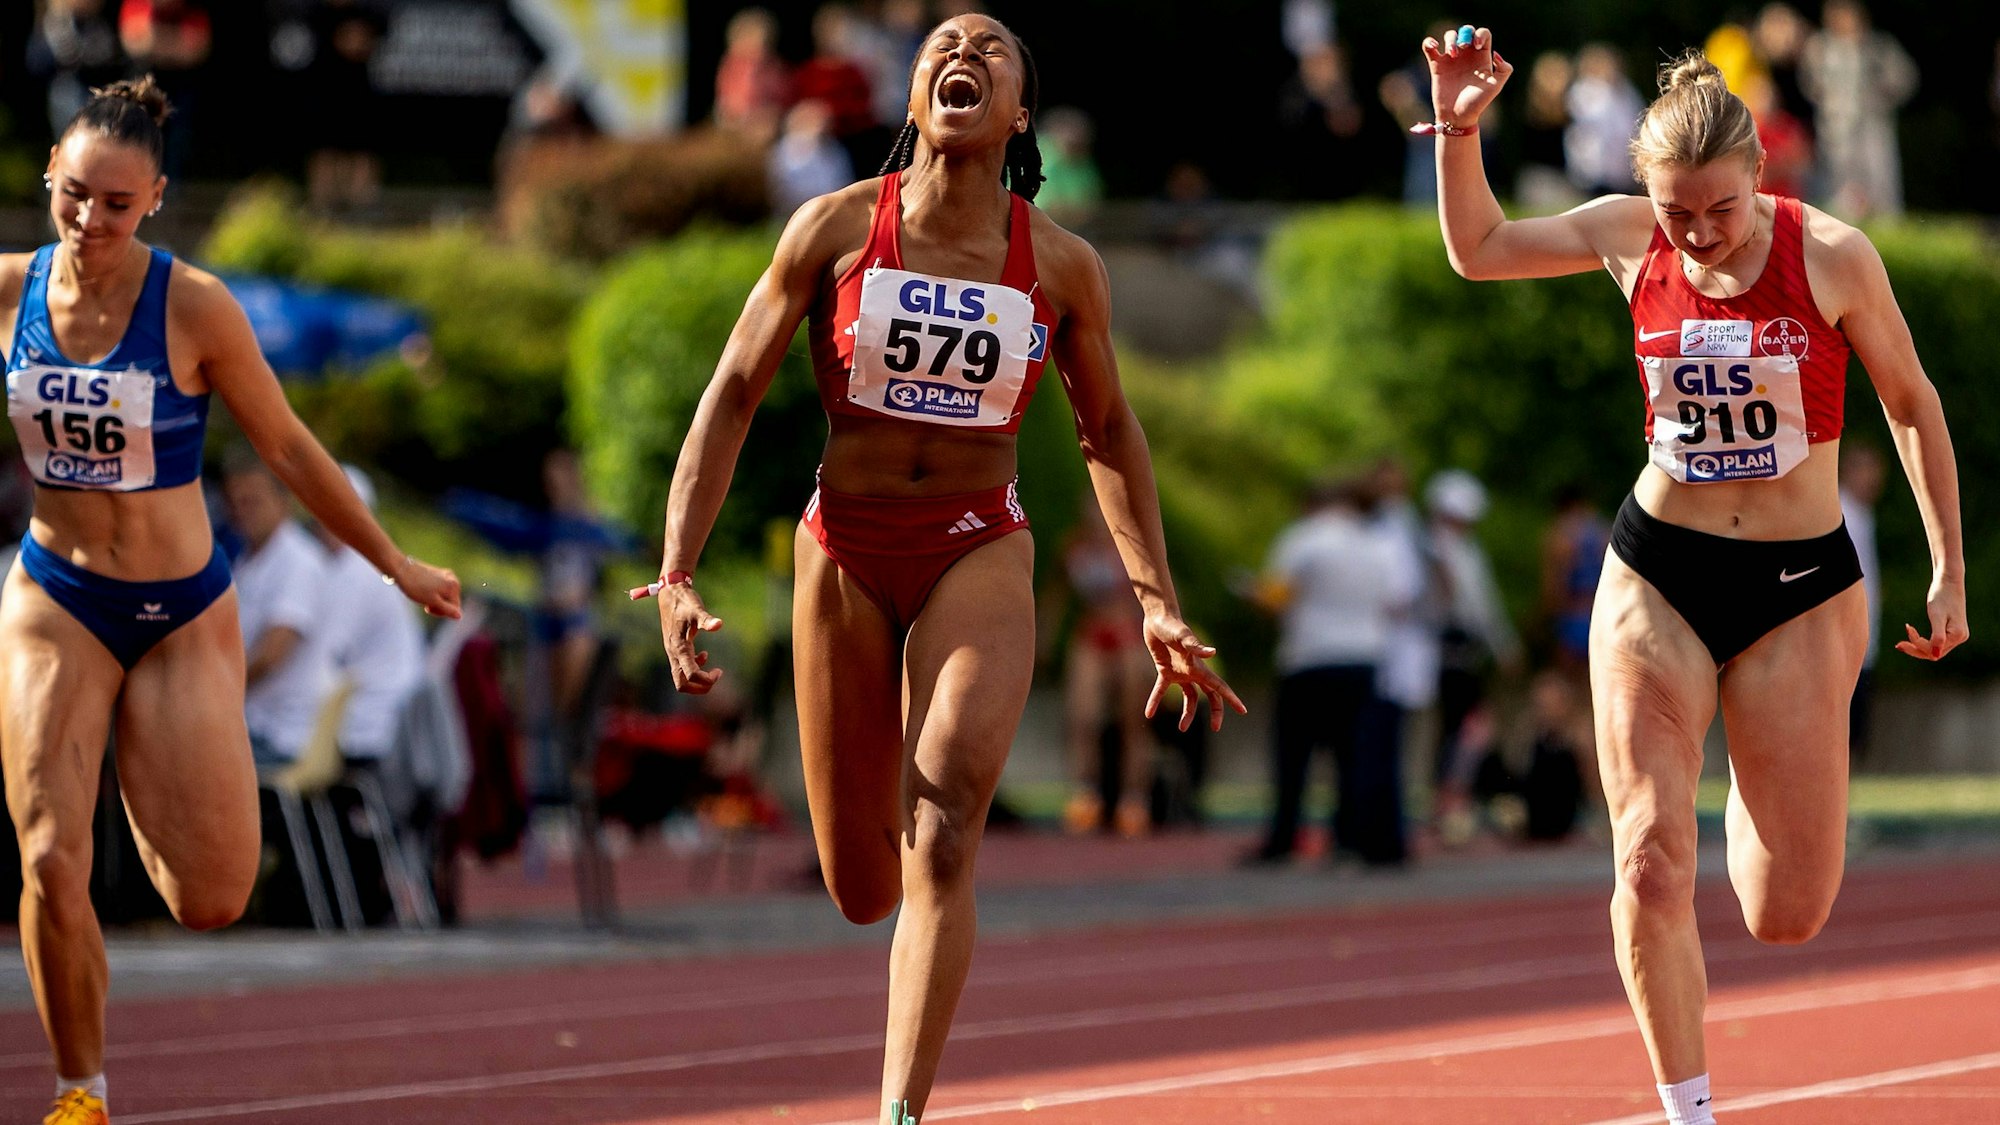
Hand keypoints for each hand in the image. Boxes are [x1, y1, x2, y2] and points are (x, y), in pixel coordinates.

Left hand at [393, 558, 461, 618]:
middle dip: (439, 606)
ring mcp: (445, 575)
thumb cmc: (416, 587)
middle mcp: (453, 579)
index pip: (455, 608)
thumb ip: (447, 610)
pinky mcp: (437, 573)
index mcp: (454, 586)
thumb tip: (460, 616)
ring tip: (423, 597)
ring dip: (435, 600)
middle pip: (451, 601)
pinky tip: (422, 591)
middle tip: (425, 604)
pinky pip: (439, 588)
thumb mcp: (433, 602)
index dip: (441, 612)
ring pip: (444, 595)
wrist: (401, 570)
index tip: (427, 609)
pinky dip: (432, 593)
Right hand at [659, 582, 724, 691]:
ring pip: (680, 678)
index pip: (691, 674)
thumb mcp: (697, 609)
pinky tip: (704, 656)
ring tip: (714, 672)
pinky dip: (694, 668)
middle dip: (699, 687)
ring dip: (697, 680)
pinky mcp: (675, 647)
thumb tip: (719, 625)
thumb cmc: (684, 601)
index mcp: (679, 647)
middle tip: (716, 677)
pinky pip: (681, 668)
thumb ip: (706, 619)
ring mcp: (672, 651)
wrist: (670, 592)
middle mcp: (673, 653)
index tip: (719, 672)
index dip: (705, 679)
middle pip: (681, 684)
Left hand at [1142, 613, 1248, 731]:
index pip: (1219, 687)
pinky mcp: (1165, 669)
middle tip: (1215, 728)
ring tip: (1182, 729)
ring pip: (1189, 697)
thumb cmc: (1172, 626)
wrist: (1157, 617)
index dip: (1231, 699)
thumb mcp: (1184, 636)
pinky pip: (1161, 690)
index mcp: (1200, 667)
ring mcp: (1180, 671)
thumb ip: (1196, 646)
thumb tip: (1213, 652)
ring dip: (1187, 713)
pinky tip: (1148, 713)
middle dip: (1215, 711)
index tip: (1243, 710)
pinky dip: (1155, 701)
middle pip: (1210, 695)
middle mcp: (1193, 671)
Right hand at [1421, 25, 1511, 128]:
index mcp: (1482, 57)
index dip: (1480, 34)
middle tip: (1463, 48)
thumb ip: (1504, 70)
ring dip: (1450, 40)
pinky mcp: (1437, 65)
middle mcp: (1467, 55)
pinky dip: (1428, 42)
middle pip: (1466, 31)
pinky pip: (1430, 47)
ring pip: (1450, 36)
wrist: (1458, 116)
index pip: (1483, 34)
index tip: (1477, 46)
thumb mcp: (1495, 87)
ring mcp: (1451, 59)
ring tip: (1451, 54)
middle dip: (1464, 34)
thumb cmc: (1477, 103)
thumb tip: (1495, 54)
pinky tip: (1433, 46)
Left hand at [1894, 575, 1968, 660]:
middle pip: (1934, 653)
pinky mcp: (1952, 631)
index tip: (1907, 628)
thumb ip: (1937, 637)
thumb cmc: (1941, 596)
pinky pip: (1936, 642)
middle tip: (1898, 645)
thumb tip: (1935, 656)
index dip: (1917, 644)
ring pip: (1934, 649)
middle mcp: (1960, 638)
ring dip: (1918, 647)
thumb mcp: (1937, 616)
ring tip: (1901, 644)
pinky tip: (1912, 635)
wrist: (1948, 582)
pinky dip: (1923, 641)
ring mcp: (1957, 635)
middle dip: (1916, 649)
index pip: (1933, 650)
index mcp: (1957, 635)